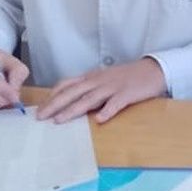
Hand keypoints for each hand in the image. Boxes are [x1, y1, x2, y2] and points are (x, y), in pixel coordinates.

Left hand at [38, 57, 166, 124]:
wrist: (152, 70)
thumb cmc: (126, 77)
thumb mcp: (103, 79)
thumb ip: (89, 88)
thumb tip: (71, 100)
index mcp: (92, 78)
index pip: (67, 84)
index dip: (52, 96)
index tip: (40, 108)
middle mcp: (98, 81)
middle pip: (73, 92)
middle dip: (55, 104)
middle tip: (40, 117)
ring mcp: (112, 87)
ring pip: (89, 99)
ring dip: (73, 110)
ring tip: (59, 120)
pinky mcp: (127, 94)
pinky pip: (116, 103)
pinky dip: (107, 111)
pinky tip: (99, 120)